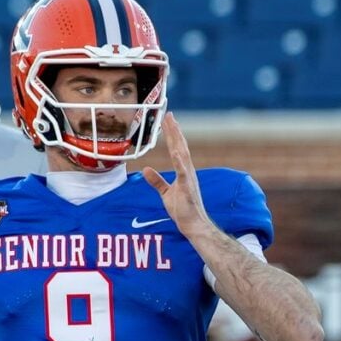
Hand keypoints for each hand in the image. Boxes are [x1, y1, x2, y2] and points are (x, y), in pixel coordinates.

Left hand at [141, 112, 210, 236]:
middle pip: (180, 147)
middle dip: (175, 131)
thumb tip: (147, 169)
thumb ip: (157, 181)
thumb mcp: (166, 193)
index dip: (172, 134)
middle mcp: (188, 172)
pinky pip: (183, 173)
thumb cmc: (183, 210)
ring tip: (173, 126)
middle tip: (169, 115)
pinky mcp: (187, 189)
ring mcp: (189, 179)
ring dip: (178, 140)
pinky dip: (180, 162)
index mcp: (183, 171)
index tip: (168, 120)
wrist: (193, 226)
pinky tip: (176, 152)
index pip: (176, 149)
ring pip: (183, 155)